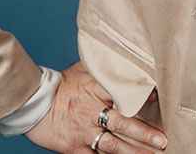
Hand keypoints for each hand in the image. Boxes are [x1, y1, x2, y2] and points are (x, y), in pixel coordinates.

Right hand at [24, 60, 166, 151]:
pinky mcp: (74, 148)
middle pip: (121, 124)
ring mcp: (83, 132)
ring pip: (112, 145)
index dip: (142, 96)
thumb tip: (126, 52)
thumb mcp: (83, 68)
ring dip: (133, 152)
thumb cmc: (61, 84)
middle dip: (143, 133)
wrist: (33, 103)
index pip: (123, 92)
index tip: (158, 99)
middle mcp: (92, 112)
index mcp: (95, 89)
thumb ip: (104, 64)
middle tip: (162, 140)